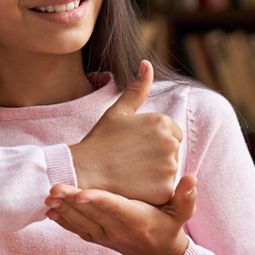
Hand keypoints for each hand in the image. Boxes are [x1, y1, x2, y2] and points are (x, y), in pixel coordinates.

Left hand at [45, 175, 195, 254]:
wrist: (158, 254)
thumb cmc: (170, 226)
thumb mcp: (183, 212)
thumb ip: (186, 196)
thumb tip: (191, 178)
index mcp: (137, 221)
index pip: (116, 209)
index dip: (99, 201)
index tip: (82, 192)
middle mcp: (118, 230)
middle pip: (91, 214)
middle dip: (71, 201)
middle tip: (54, 187)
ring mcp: (105, 236)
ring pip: (80, 222)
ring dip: (63, 210)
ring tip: (48, 196)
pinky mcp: (97, 237)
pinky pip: (77, 230)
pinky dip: (63, 220)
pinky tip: (51, 210)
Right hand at [69, 61, 183, 205]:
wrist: (82, 172)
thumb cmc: (99, 141)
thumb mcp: (118, 112)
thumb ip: (138, 88)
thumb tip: (147, 63)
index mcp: (163, 122)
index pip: (172, 134)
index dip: (152, 142)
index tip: (133, 147)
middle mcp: (170, 142)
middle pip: (172, 153)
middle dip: (155, 157)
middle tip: (130, 161)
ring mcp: (168, 167)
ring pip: (169, 172)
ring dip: (155, 174)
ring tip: (130, 173)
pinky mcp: (163, 190)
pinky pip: (164, 191)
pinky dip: (152, 191)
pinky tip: (134, 187)